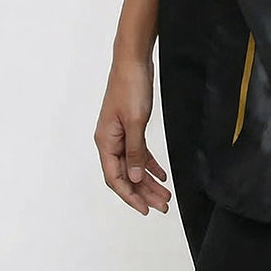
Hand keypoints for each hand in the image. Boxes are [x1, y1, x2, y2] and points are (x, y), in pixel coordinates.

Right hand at [94, 54, 171, 215]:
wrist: (133, 61)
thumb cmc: (130, 86)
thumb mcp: (136, 122)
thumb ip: (135, 151)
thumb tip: (134, 177)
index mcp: (106, 141)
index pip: (115, 178)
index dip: (130, 196)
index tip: (145, 209)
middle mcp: (110, 141)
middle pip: (125, 175)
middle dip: (143, 192)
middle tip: (161, 206)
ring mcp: (120, 134)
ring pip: (133, 165)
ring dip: (148, 181)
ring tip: (165, 195)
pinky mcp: (130, 127)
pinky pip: (139, 152)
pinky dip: (149, 164)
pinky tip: (161, 174)